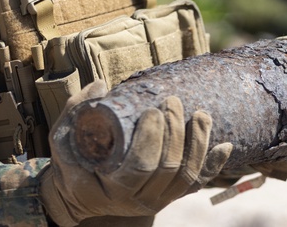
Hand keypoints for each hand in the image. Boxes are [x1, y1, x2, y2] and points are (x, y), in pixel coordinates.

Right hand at [39, 81, 232, 225]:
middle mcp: (138, 201)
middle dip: (175, 133)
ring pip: (187, 177)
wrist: (77, 197)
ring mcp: (157, 202)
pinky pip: (196, 185)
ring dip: (198, 144)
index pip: (140, 167)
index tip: (154, 110)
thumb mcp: (62, 137)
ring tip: (200, 114)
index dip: (152, 140)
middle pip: (168, 169)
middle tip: (173, 102)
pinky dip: (213, 166)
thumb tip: (101, 84)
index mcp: (110, 189)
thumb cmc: (70, 162)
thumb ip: (77, 109)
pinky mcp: (168, 198)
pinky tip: (224, 146)